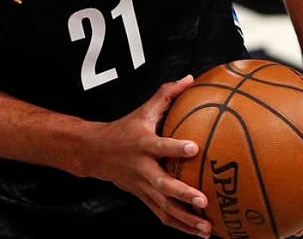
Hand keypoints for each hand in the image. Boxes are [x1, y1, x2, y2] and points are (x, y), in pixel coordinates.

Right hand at [81, 75, 213, 237]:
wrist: (94, 152)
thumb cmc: (124, 129)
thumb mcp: (142, 110)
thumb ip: (166, 94)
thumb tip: (190, 78)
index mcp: (143, 144)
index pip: (160, 145)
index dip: (176, 147)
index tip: (194, 147)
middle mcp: (143, 168)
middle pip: (163, 184)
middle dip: (183, 194)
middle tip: (203, 201)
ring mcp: (142, 186)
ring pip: (164, 207)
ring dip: (186, 220)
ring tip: (207, 228)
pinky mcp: (142, 198)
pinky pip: (162, 215)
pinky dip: (180, 226)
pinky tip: (199, 234)